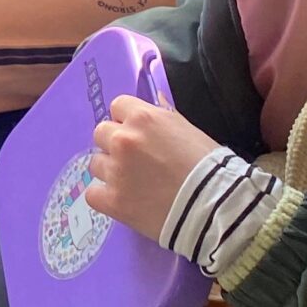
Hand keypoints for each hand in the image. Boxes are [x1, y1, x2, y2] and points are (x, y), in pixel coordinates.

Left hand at [85, 94, 227, 243]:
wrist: (215, 208)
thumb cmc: (210, 167)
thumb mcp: (190, 130)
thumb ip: (165, 114)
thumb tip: (155, 98)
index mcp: (143, 118)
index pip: (117, 106)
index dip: (127, 120)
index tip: (138, 135)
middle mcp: (123, 140)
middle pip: (101, 133)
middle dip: (115, 144)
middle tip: (136, 161)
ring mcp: (115, 171)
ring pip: (96, 163)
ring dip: (110, 171)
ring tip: (133, 184)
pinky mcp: (111, 200)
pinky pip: (92, 194)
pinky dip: (105, 197)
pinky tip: (123, 201)